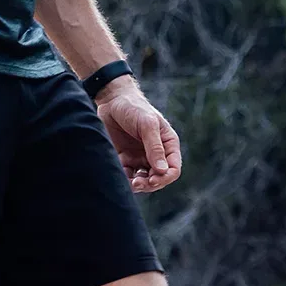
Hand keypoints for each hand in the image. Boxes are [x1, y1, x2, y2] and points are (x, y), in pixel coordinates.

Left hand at [95, 77, 181, 193]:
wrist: (111, 100)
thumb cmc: (133, 107)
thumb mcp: (147, 125)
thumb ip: (154, 147)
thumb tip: (162, 170)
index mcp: (168, 144)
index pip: (173, 168)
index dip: (165, 177)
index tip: (153, 179)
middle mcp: (156, 153)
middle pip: (159, 178)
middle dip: (150, 184)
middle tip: (138, 183)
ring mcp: (141, 157)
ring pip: (144, 180)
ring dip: (138, 185)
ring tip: (130, 183)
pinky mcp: (126, 160)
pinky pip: (128, 176)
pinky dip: (125, 180)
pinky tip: (120, 176)